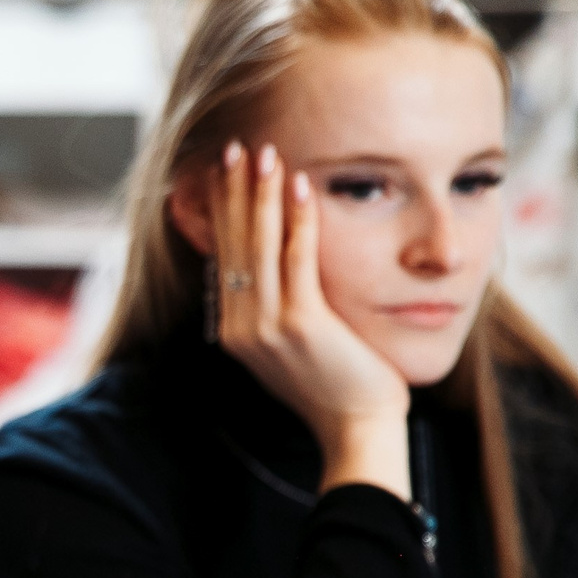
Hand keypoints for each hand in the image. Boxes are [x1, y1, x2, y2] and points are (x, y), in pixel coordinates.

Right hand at [212, 141, 411, 497]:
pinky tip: (301, 187)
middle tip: (234, 147)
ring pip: (258, 246)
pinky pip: (297, 260)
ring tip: (262, 153)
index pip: (222, 257)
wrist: (356, 430)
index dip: (221, 211)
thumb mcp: (292, 348)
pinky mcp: (300, 325)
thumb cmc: (336, 389)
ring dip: (260, 194)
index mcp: (234, 330)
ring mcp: (266, 326)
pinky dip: (298, 220)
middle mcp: (240, 326)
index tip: (223, 173)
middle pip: (232, 244)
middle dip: (233, 192)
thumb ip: (275, 312)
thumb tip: (269, 276)